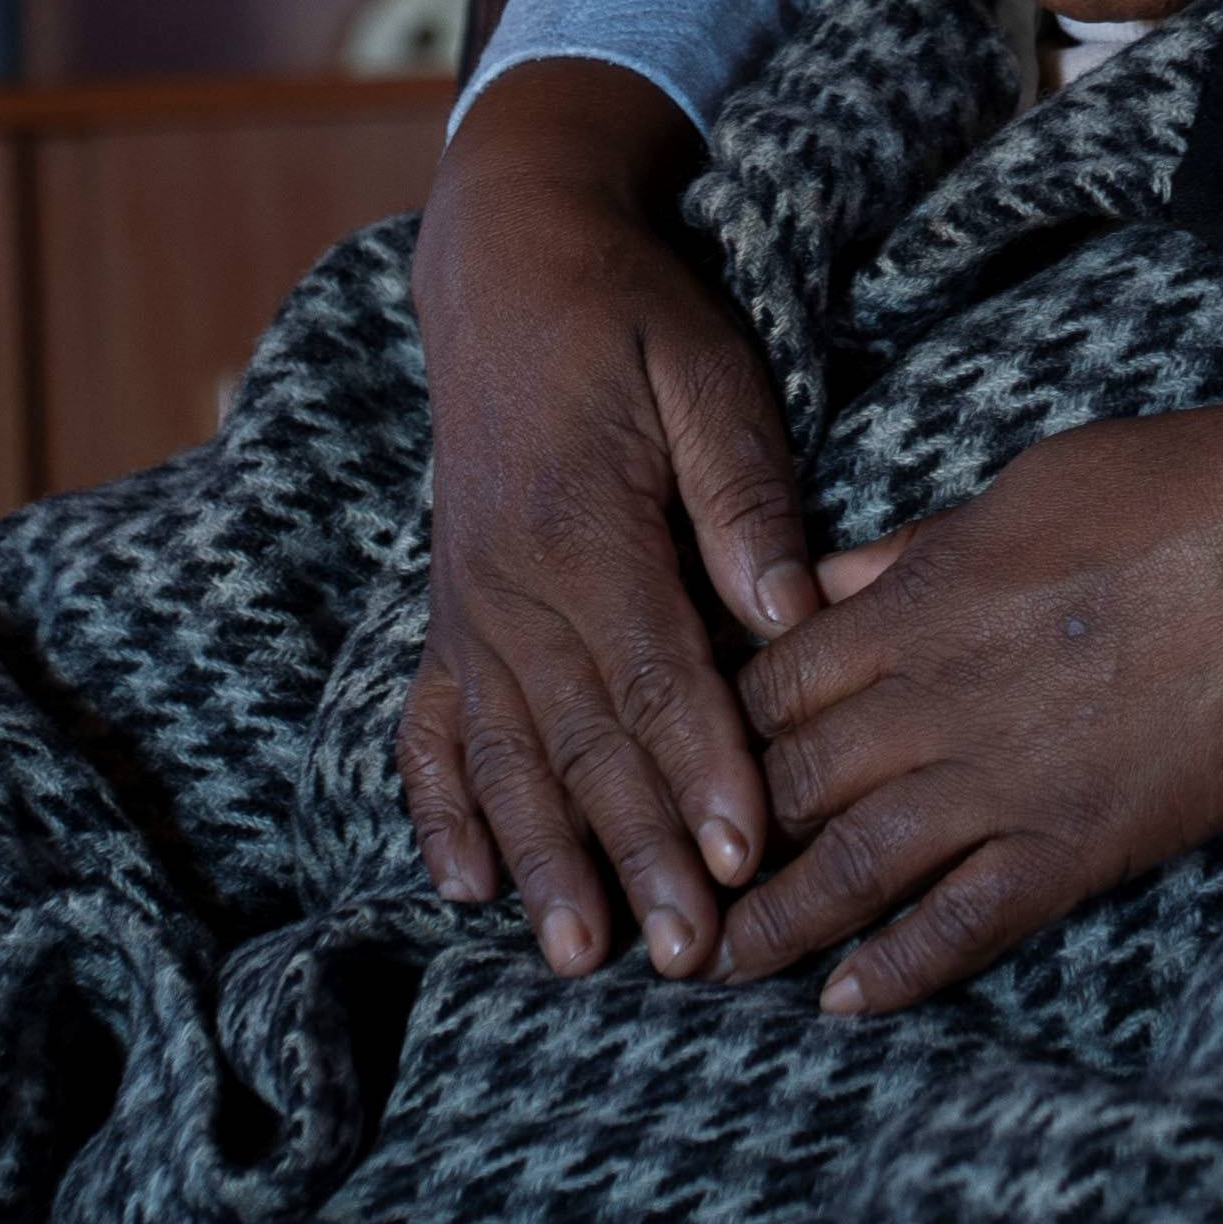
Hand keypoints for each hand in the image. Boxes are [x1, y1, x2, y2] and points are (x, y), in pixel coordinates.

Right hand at [400, 58, 815, 982]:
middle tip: (687, 956)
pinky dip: (443, 808)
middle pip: (584, 742)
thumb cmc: (629, 316)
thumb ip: (743, 493)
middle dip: (638, 854)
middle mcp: (511, 584)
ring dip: (545, 860)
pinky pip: (433, 727)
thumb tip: (789, 607)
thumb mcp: (704, 371)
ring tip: (579, 955)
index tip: (747, 857)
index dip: (703, 771)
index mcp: (585, 526)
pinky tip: (463, 886)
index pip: (654, 674)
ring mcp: (469, 606)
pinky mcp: (449, 614)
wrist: (507, 267)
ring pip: (510, 755)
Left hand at [717, 341, 1222, 1012]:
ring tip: (715, 970)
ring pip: (849, 866)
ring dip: (773, 925)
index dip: (707, 740)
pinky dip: (900, 966)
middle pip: (785, 785)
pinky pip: (965, 919)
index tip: (667, 777)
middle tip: (655, 898)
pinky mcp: (1073, 842)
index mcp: (914, 605)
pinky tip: (846, 1004)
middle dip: (713, 847)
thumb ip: (914, 552)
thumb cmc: (1175, 490)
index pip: (767, 686)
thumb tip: (828, 581)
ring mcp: (1000, 779)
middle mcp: (932, 701)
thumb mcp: (1019, 488)